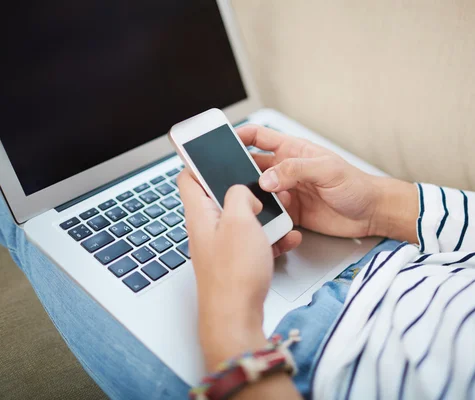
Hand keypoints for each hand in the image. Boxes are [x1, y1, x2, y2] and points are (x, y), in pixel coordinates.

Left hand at [177, 169, 300, 370]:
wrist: (236, 318)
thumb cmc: (234, 274)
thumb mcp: (240, 221)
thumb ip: (239, 195)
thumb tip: (241, 189)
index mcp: (200, 214)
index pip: (188, 178)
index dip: (199, 161)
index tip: (214, 151)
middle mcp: (207, 229)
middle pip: (220, 197)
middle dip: (244, 190)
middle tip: (260, 186)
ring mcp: (221, 247)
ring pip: (242, 220)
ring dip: (263, 216)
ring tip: (280, 216)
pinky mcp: (236, 262)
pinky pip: (253, 241)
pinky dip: (269, 238)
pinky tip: (285, 239)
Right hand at [237, 125, 418, 241]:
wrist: (371, 213)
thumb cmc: (356, 185)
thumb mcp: (326, 170)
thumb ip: (296, 170)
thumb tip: (268, 178)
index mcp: (294, 151)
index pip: (260, 137)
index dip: (241, 135)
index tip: (222, 140)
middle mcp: (287, 170)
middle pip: (253, 165)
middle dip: (236, 167)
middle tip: (222, 174)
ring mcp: (288, 191)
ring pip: (258, 189)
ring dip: (249, 193)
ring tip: (239, 197)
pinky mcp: (291, 212)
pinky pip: (270, 211)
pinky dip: (261, 213)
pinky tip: (259, 215)